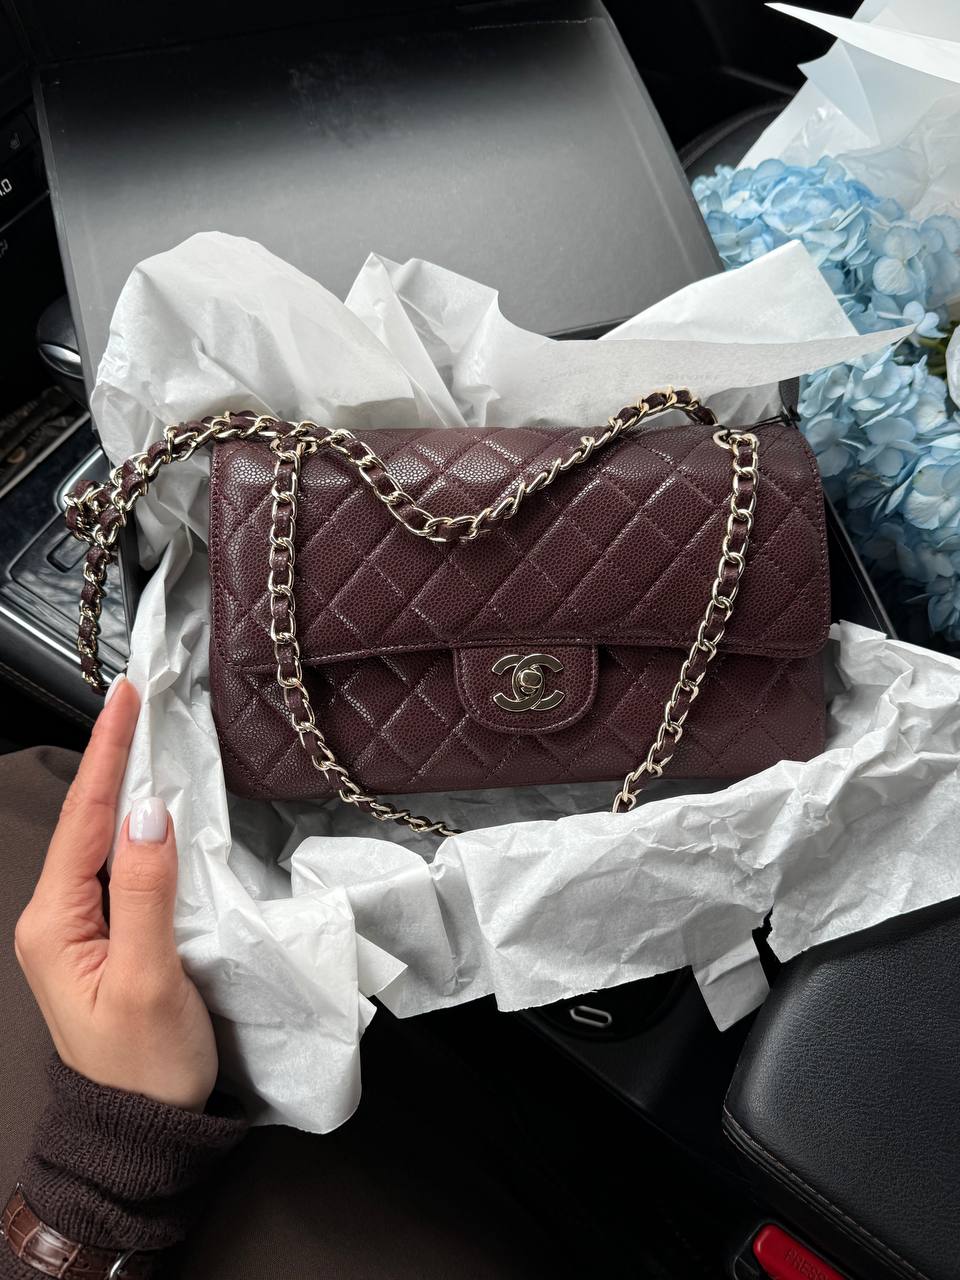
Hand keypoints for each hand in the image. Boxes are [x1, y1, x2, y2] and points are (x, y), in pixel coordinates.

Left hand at [14, 678, 217, 1111]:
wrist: (146, 1131)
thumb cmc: (146, 1067)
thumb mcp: (148, 979)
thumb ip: (146, 892)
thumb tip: (146, 813)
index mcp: (55, 924)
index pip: (84, 819)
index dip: (107, 754)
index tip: (125, 699)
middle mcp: (58, 919)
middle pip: (87, 821)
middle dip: (110, 757)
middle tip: (135, 699)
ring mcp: (80, 929)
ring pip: (103, 840)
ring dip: (123, 787)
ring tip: (143, 734)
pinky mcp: (109, 938)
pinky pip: (121, 867)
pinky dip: (138, 827)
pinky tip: (153, 804)